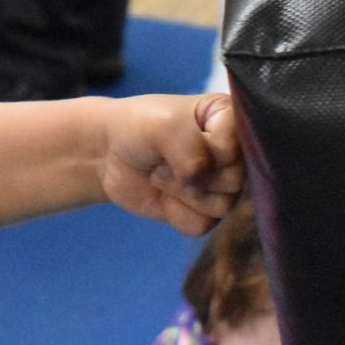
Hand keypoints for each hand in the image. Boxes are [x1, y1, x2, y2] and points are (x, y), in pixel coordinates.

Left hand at [102, 93, 243, 235]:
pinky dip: (177, 213)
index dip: (206, 147)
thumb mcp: (166, 125)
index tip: (181, 133)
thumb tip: (199, 187)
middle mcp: (234, 153)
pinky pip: (203, 225)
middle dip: (189, 172)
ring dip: (182, 192)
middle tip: (165, 157)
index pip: (236, 147)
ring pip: (222, 206)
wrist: (108, 152)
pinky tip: (164, 196)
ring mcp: (221, 185)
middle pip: (234, 180)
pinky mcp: (205, 212)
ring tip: (163, 173)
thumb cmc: (139, 127)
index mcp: (232, 119)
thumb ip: (192, 153)